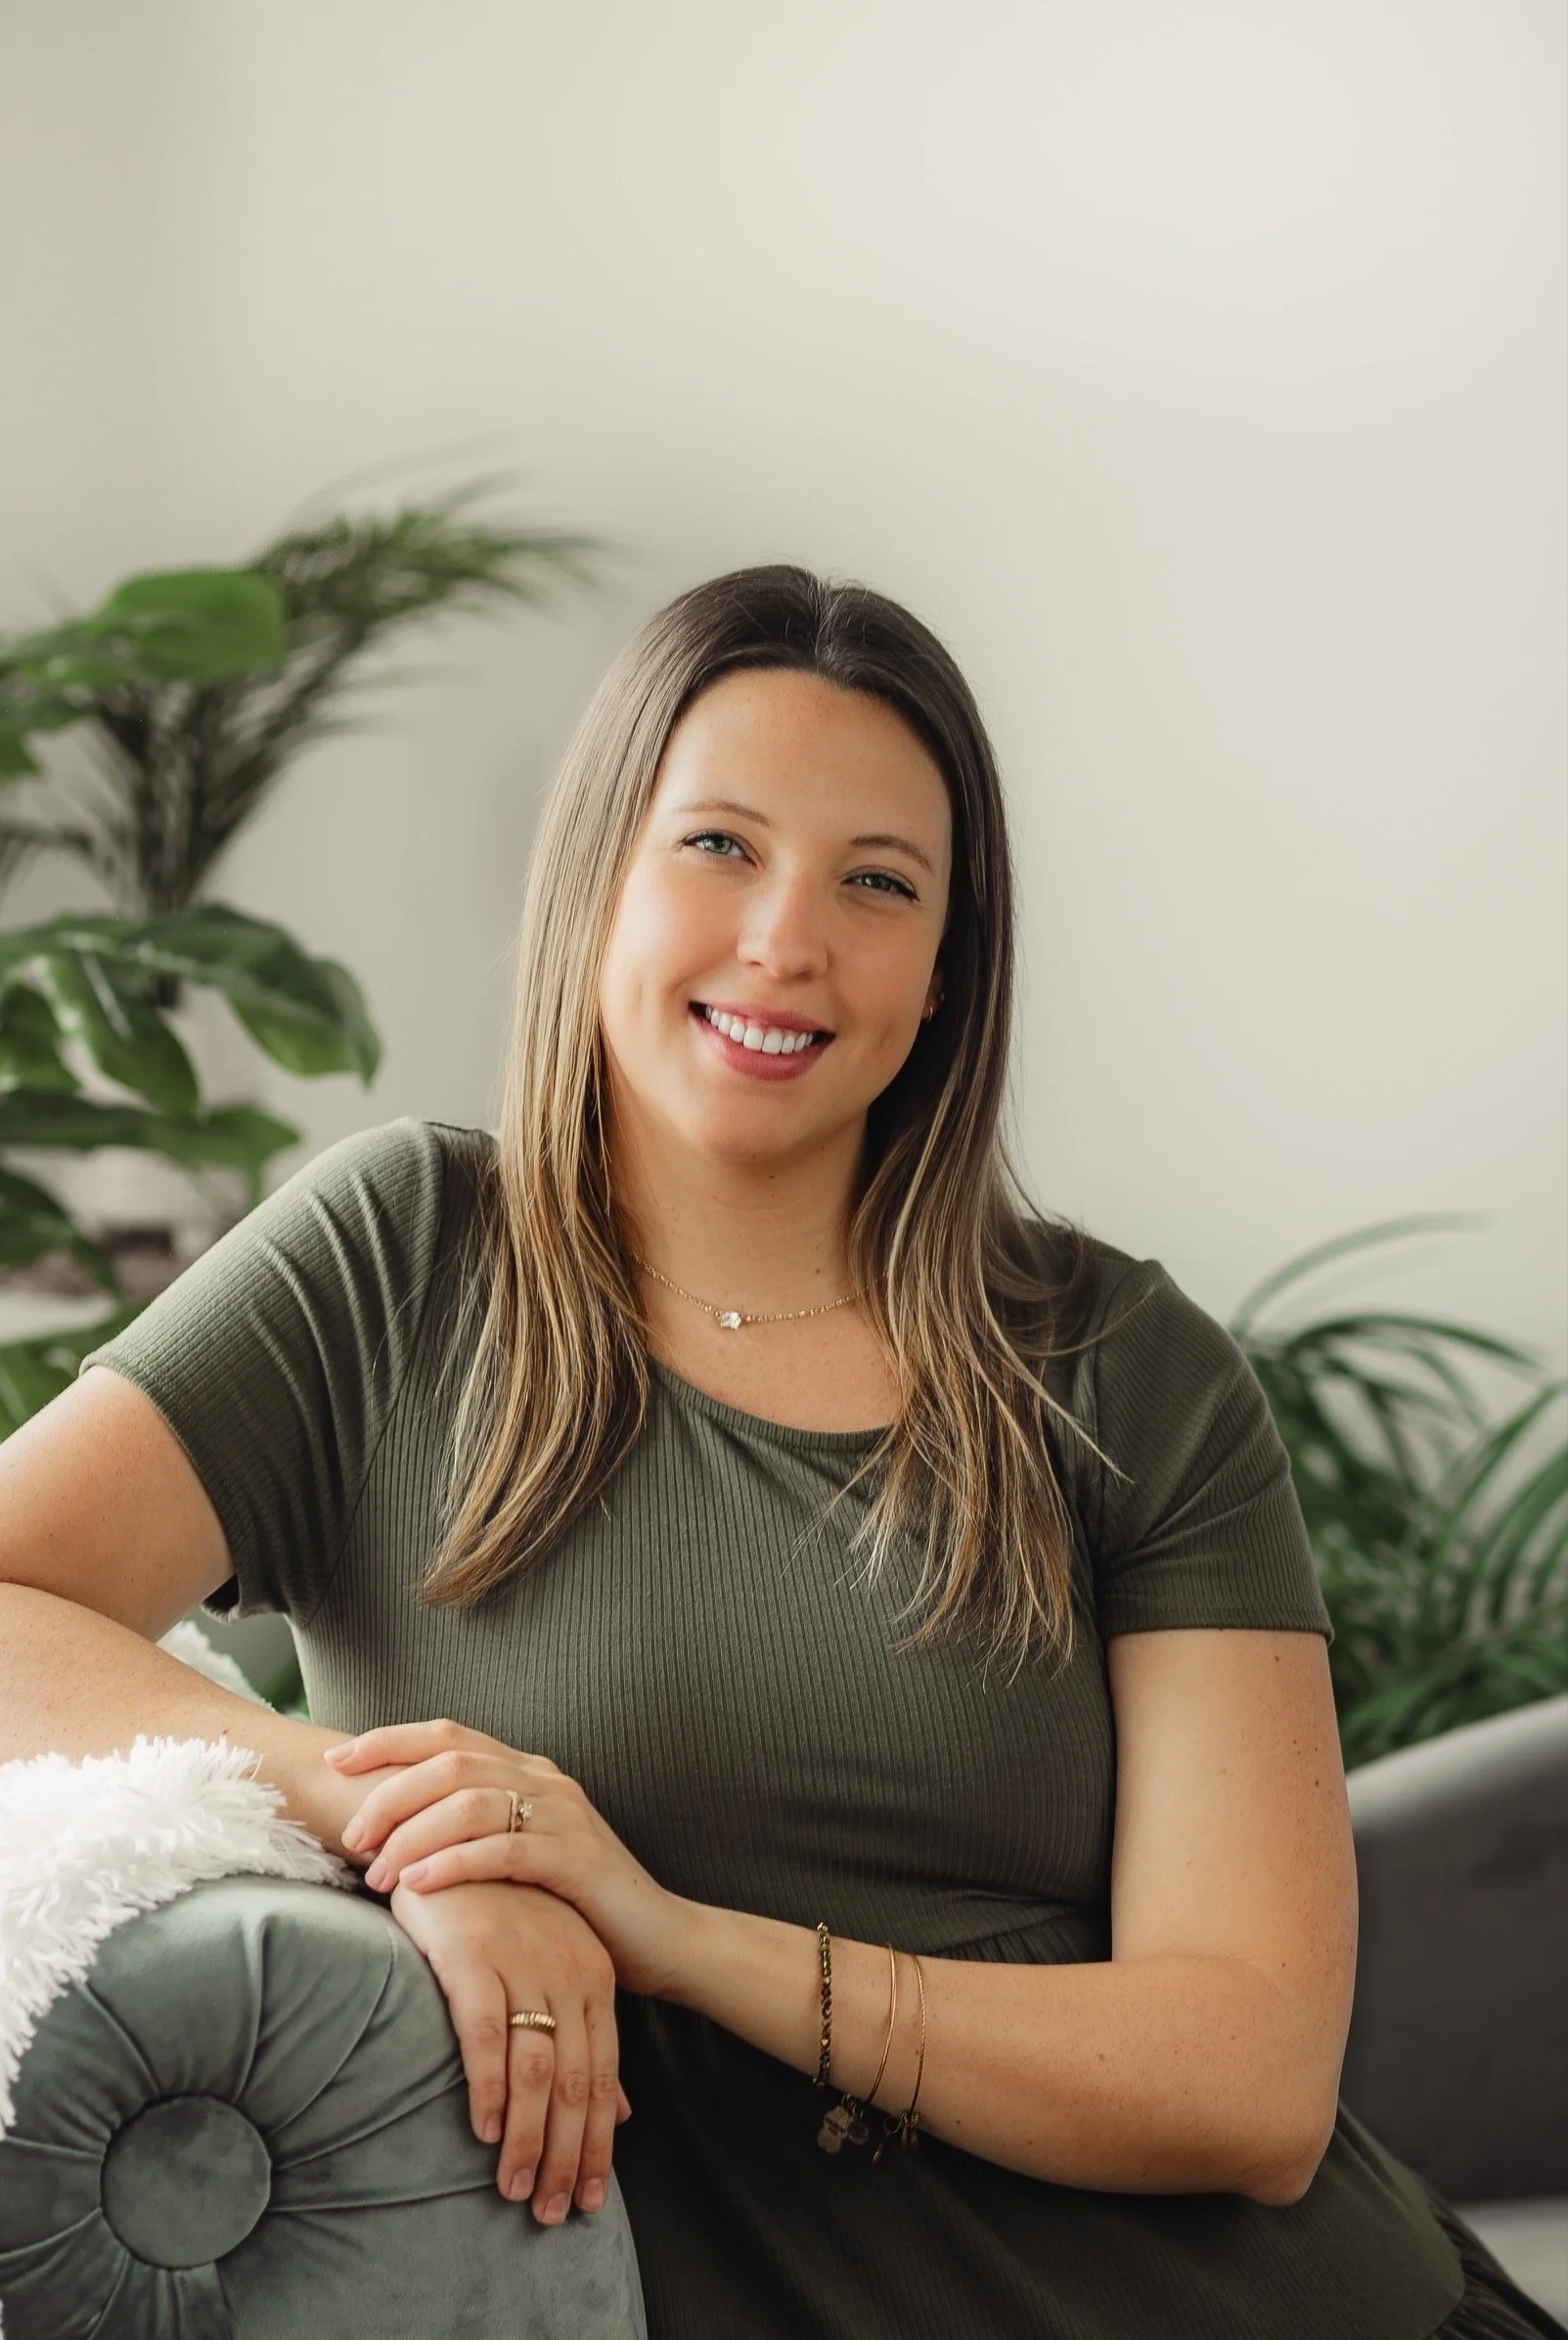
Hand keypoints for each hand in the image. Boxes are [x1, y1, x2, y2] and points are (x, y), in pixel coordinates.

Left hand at [328, 1718, 689, 1995]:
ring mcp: (564, 1814)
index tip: (335, 1762)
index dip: (387, 1741)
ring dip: (414, 1833)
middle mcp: (544, 1779)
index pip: (447, 1733)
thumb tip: (389, 1835)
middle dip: (390, 1794)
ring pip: (471, 1800)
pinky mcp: (578, 1857)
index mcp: (527, 1770)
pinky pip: (504, 1849)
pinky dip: (454, 1861)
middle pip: (450, 1761)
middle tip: (351, 1837)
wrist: (659, 1938)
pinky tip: (419, 1883)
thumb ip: (473, 1833)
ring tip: (378, 1873)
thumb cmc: (575, 1904)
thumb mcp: (518, 1857)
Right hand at [386, 1873, 629, 2223]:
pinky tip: (483, 2132)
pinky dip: (488, 2088)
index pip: (604, 2073)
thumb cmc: (496, 1909)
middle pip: (576, 2079)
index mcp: (592, 1974)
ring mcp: (521, 1961)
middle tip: (552, 2213)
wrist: (443, 1835)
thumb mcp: (553, 1964)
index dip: (597, 2141)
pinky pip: (484, 2034)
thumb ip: (585, 2034)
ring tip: (515, 2191)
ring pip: (536, 2067)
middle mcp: (567, 1969)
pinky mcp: (472, 1954)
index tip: (587, 2198)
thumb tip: (621, 2112)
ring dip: (527, 2138)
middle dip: (566, 2154)